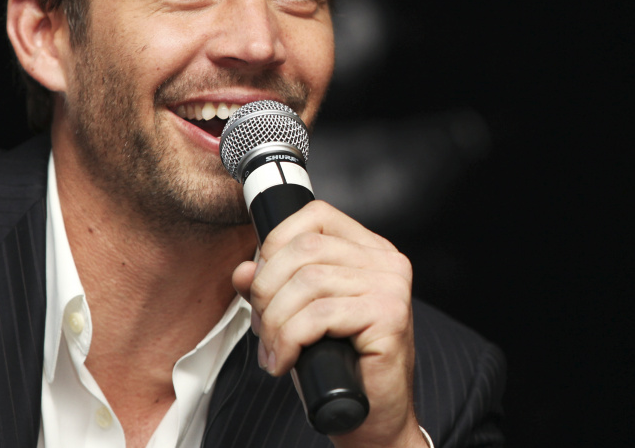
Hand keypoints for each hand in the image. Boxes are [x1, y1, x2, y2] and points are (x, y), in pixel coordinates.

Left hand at [231, 200, 426, 447]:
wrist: (373, 416)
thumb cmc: (339, 366)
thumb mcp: (297, 318)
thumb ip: (272, 289)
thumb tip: (243, 270)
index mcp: (368, 250)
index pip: (314, 217)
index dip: (276, 245)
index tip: (262, 286)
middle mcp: (386, 261)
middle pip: (305, 250)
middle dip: (268, 290)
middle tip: (262, 328)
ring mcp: (391, 286)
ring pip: (307, 283)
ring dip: (275, 323)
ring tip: (274, 351)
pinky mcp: (389, 315)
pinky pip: (319, 315)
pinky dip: (290, 340)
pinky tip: (287, 361)